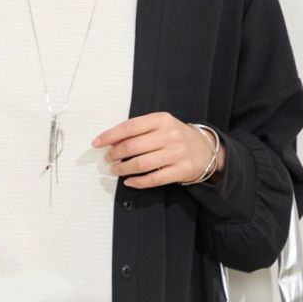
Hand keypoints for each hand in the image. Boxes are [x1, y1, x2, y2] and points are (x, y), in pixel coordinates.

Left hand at [91, 112, 225, 187]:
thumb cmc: (175, 136)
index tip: (97, 143)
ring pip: (141, 164)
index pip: (129, 127)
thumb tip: (110, 141)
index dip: (110, 136)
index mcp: (161, 119)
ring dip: (123, 169)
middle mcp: (170, 135)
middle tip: (109, 158)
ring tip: (116, 169)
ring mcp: (177, 153)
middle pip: (133, 146)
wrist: (205, 149)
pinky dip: (138, 182)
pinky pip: (154, 179)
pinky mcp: (181, 170)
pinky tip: (129, 181)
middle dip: (115, 154)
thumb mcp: (160, 126)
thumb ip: (138, 131)